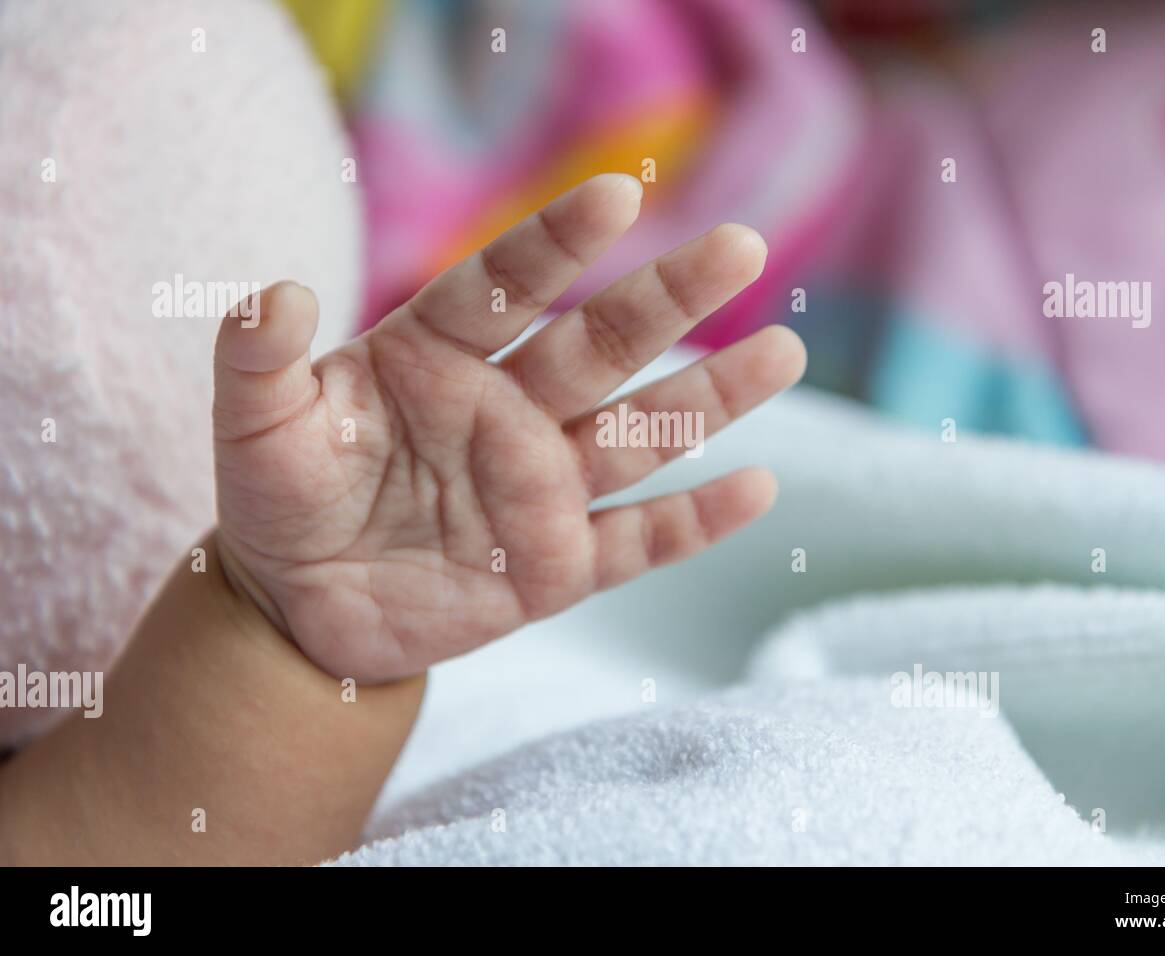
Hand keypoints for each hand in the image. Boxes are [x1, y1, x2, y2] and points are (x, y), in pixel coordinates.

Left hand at [212, 174, 805, 680]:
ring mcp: (541, 488)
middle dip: (665, 298)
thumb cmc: (282, 500)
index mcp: (438, 357)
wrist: (302, 606)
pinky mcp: (558, 567)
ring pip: (637, 434)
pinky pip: (635, 542)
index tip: (618, 196)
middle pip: (598, 346)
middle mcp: (507, 410)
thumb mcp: (254, 431)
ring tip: (780, 353)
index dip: (557, 242)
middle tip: (739, 246)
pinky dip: (693, 521)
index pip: (505, 286)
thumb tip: (276, 293)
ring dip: (709, 398)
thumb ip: (257, 361)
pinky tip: (757, 489)